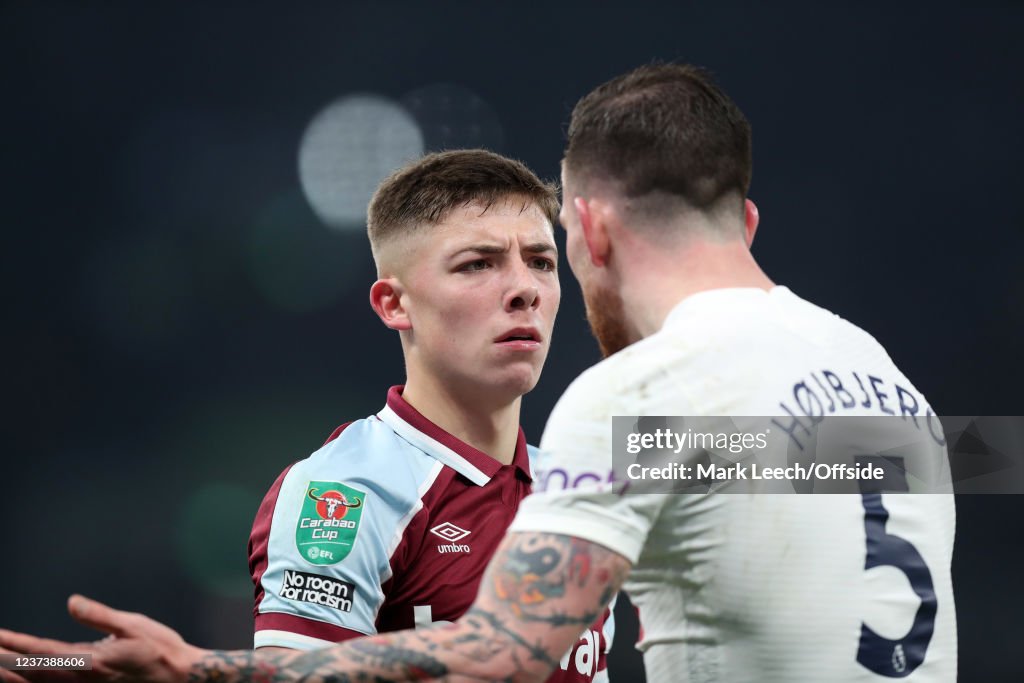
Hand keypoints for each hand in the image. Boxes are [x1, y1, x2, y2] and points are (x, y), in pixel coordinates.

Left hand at [0, 595, 204, 682]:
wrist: (183, 679)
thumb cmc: (161, 650)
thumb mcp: (133, 625)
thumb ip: (99, 616)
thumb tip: (71, 601)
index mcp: (90, 662)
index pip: (40, 653)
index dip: (13, 646)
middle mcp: (81, 681)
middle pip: (30, 674)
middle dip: (5, 662)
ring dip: (12, 675)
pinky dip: (32, 682)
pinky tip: (24, 677)